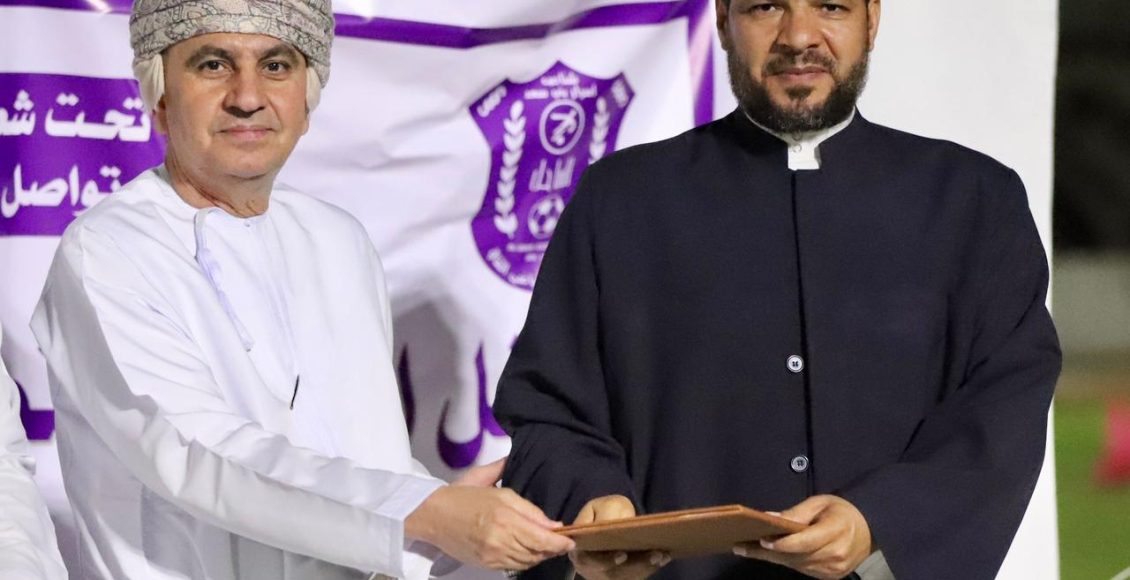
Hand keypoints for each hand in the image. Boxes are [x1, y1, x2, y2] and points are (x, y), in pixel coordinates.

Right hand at [405, 459, 574, 570]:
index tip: (570, 540)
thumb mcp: (497, 489)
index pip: (541, 536)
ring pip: (527, 561)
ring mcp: (493, 554)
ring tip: (547, 548)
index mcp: (505, 516)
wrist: (432, 514)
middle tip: (562, 543)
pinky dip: (525, 562)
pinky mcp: (486, 564)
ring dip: (540, 556)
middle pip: (537, 551)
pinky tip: (528, 553)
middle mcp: (501, 538)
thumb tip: (551, 521)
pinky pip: (514, 567)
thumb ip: (526, 505)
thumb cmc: (463, 495)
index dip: (559, 541)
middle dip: (552, 549)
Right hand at [568, 495, 669, 579]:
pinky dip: (650, 567)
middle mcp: (591, 569)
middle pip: (613, 574)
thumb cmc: (601, 513)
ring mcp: (606, 575)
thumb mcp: (597, 508)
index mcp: (580, 551)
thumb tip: (608, 526)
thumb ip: (602, 517)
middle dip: (636, 565)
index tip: (623, 555)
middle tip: (655, 554)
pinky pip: (636, 576)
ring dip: (647, 567)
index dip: (606, 561)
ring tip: (663, 555)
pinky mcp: (621, 577)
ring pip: (627, 577)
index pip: (590, 561)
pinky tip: (664, 558)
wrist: (605, 519)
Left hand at [732, 495, 872, 579]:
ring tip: (747, 548)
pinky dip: (785, 560)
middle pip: (795, 556)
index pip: (805, 542)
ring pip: (795, 565)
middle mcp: (835, 555)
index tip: (761, 540)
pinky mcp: (829, 577)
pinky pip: (801, 569)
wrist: (869, 530)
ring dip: (772, 557)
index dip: (782, 543)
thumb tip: (771, 518)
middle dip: (767, 552)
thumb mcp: (821, 503)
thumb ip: (797, 512)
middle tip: (741, 546)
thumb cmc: (842, 511)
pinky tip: (769, 553)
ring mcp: (833, 569)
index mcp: (836, 531)